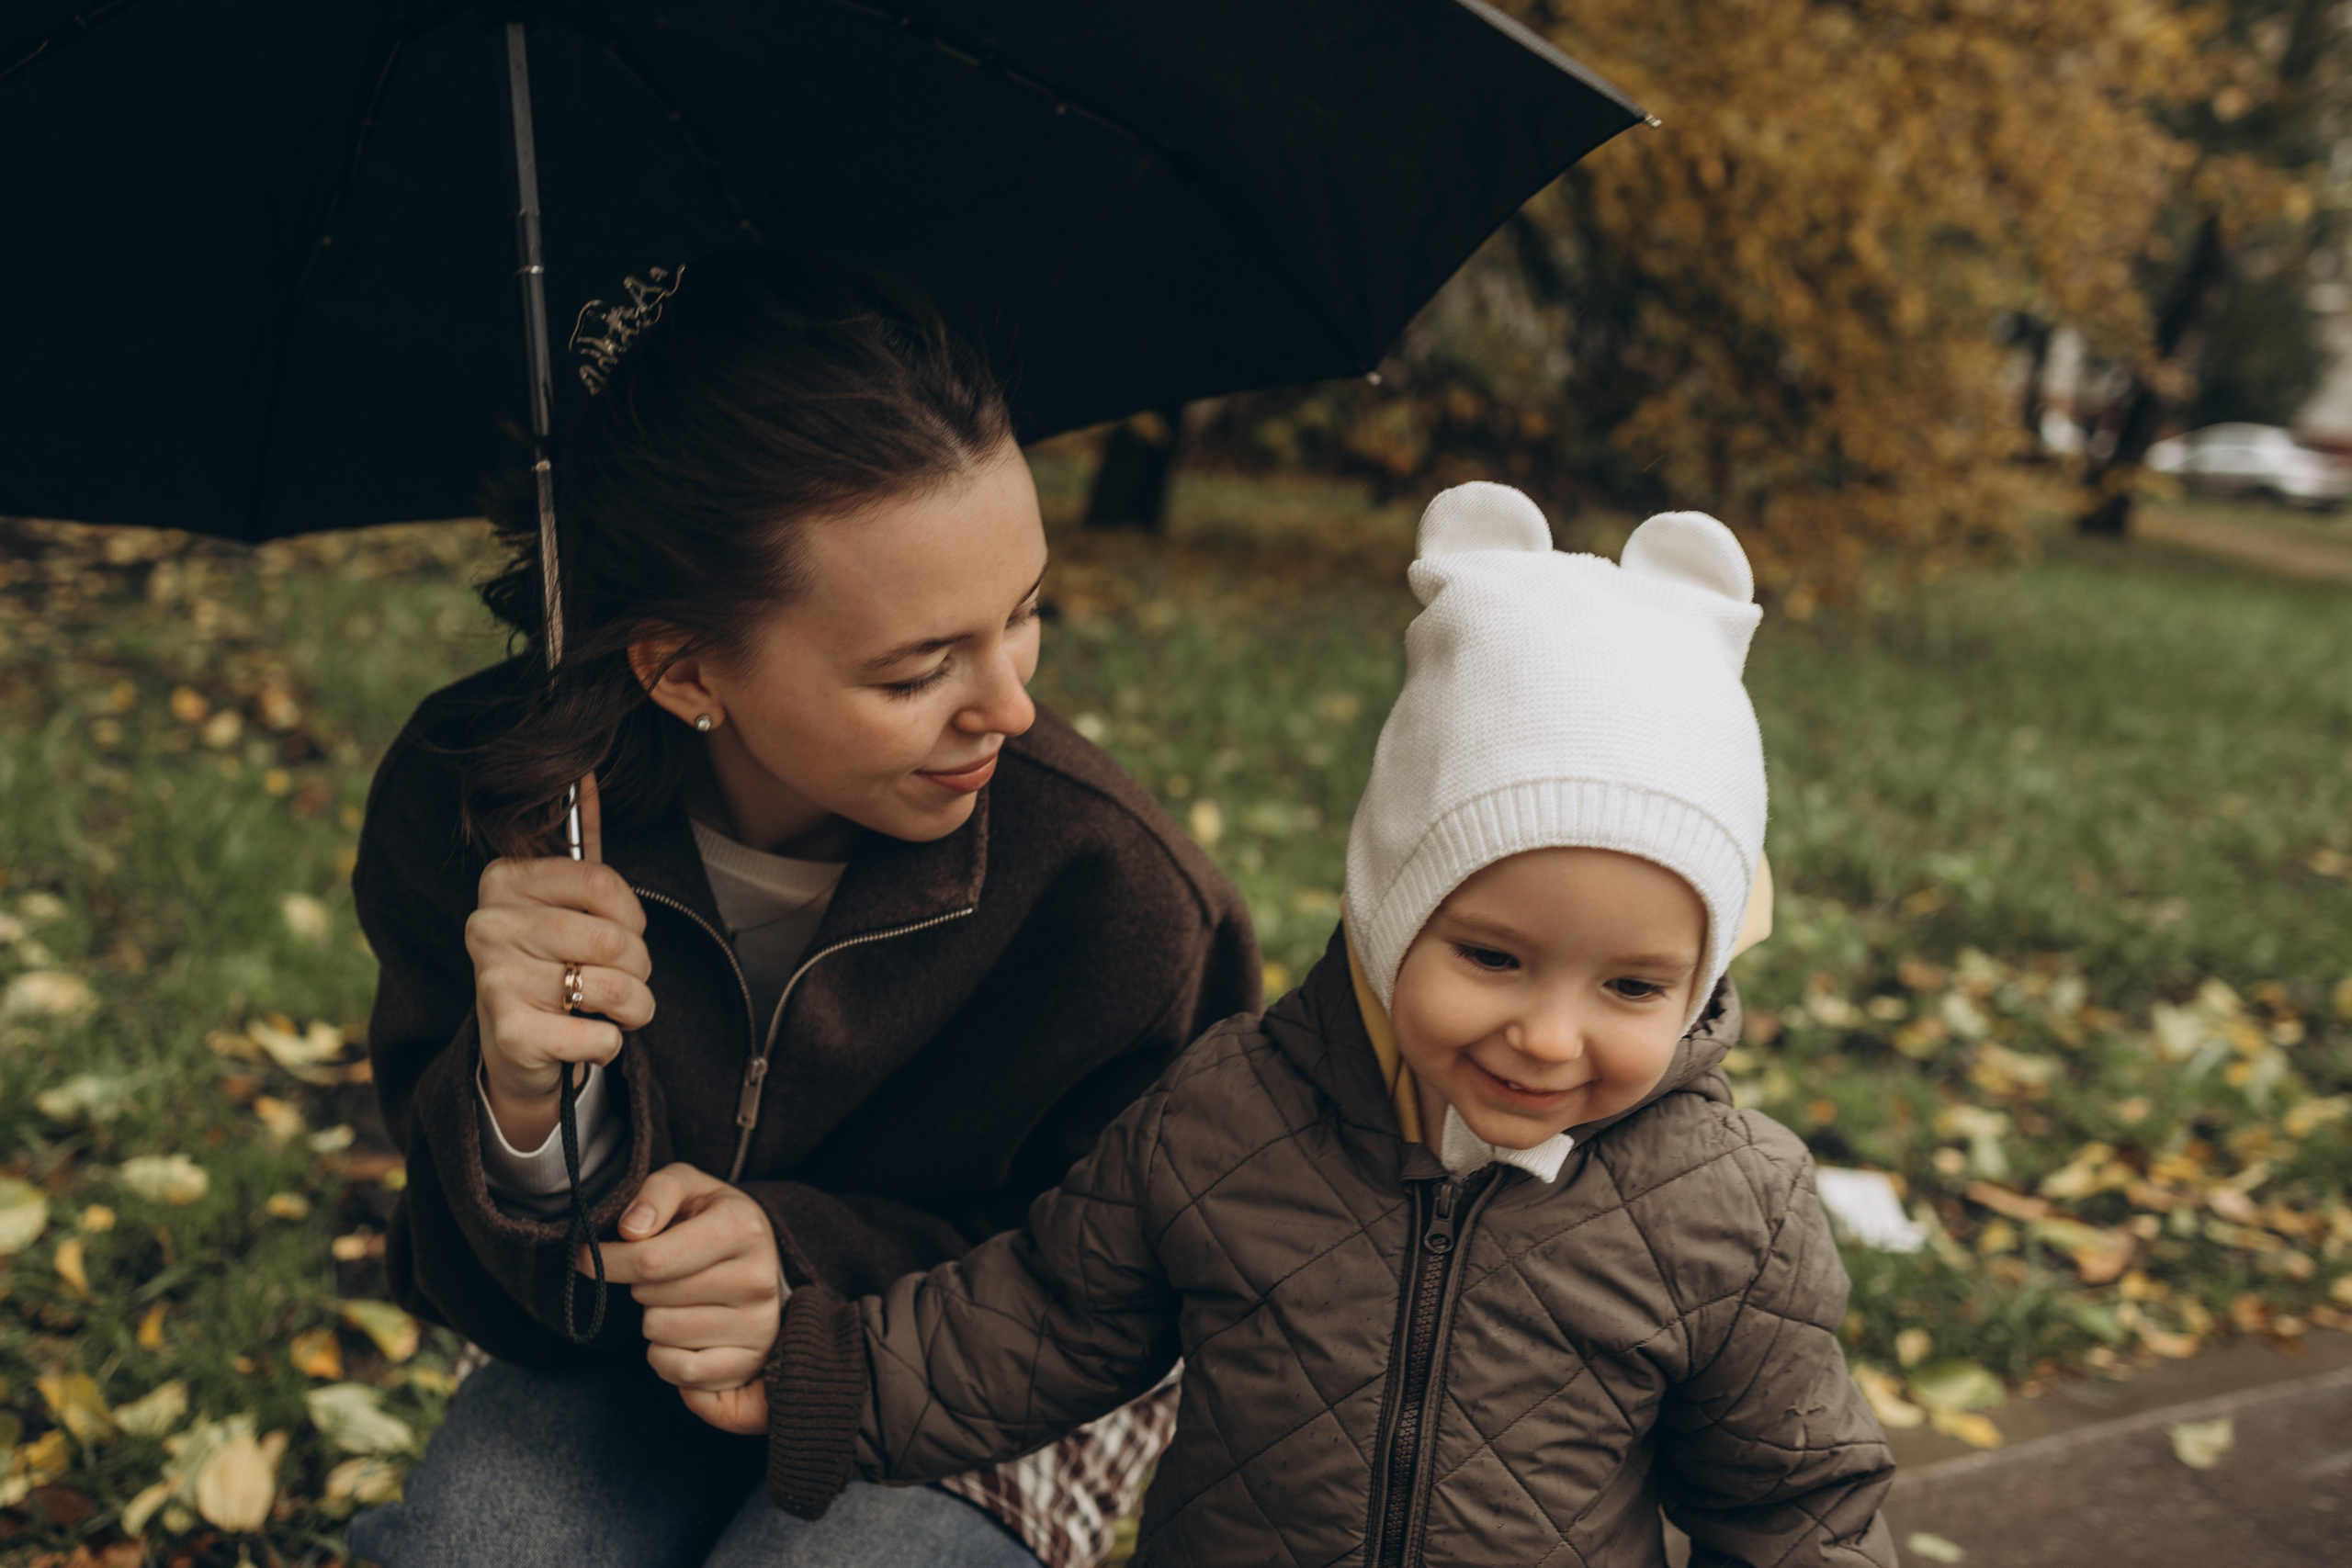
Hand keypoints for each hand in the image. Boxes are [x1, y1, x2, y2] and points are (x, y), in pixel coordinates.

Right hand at [466, 774, 653, 1147]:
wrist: (514, 1046)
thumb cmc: (549, 962)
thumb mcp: (563, 899)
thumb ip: (579, 839)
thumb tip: (588, 771)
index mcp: (504, 882)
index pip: (604, 883)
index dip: (634, 916)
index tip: (627, 931)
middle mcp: (489, 925)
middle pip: (616, 940)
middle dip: (641, 968)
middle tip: (623, 979)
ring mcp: (494, 979)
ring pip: (615, 988)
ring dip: (635, 1007)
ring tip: (615, 1009)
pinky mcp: (509, 1033)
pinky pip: (602, 1037)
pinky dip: (610, 1044)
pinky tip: (585, 1038)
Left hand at [581, 1162, 782, 1435]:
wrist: (764, 1260)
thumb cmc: (712, 1221)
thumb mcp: (690, 1187)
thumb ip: (657, 1193)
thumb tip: (630, 1230)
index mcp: (742, 1228)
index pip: (651, 1261)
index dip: (606, 1261)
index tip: (585, 1256)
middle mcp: (757, 1279)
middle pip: (652, 1298)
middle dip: (640, 1286)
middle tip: (662, 1273)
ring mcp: (757, 1326)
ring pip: (661, 1335)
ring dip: (654, 1319)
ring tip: (677, 1300)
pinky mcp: (749, 1363)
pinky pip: (680, 1372)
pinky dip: (665, 1357)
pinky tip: (680, 1335)